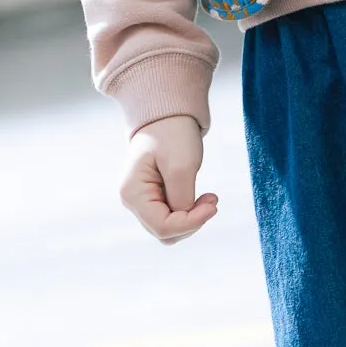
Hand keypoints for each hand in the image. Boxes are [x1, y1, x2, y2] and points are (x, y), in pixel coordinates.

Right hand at [120, 115, 216, 242]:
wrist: (168, 114)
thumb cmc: (172, 134)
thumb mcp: (181, 166)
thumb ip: (182, 201)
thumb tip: (185, 222)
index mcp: (132, 193)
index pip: (163, 227)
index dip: (191, 223)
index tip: (213, 205)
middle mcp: (132, 201)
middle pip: (165, 232)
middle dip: (192, 222)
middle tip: (212, 200)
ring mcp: (141, 201)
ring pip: (169, 229)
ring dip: (191, 219)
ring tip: (207, 198)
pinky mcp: (152, 199)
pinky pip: (171, 218)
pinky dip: (188, 213)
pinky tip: (199, 197)